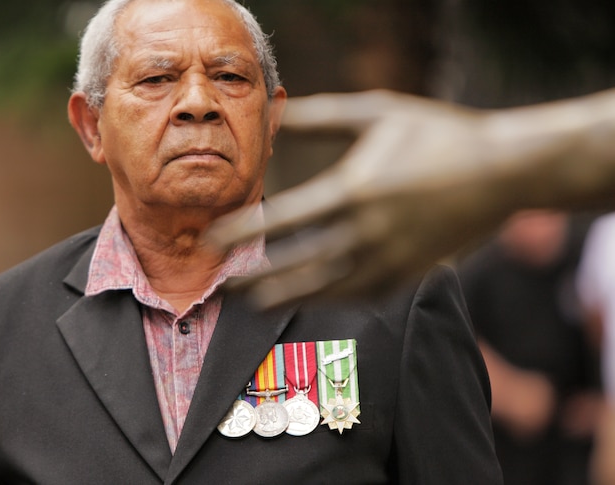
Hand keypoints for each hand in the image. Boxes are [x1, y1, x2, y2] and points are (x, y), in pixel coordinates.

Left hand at [209, 90, 509, 306]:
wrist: (505, 170)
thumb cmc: (438, 134)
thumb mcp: (378, 113)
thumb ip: (323, 117)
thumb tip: (279, 114)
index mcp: (355, 191)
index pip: (284, 219)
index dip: (244, 231)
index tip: (212, 240)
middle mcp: (368, 232)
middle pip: (298, 264)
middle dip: (257, 277)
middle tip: (223, 285)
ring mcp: (391, 258)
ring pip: (327, 288)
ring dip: (289, 296)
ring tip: (257, 302)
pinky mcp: (410, 274)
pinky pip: (362, 294)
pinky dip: (332, 298)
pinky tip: (312, 297)